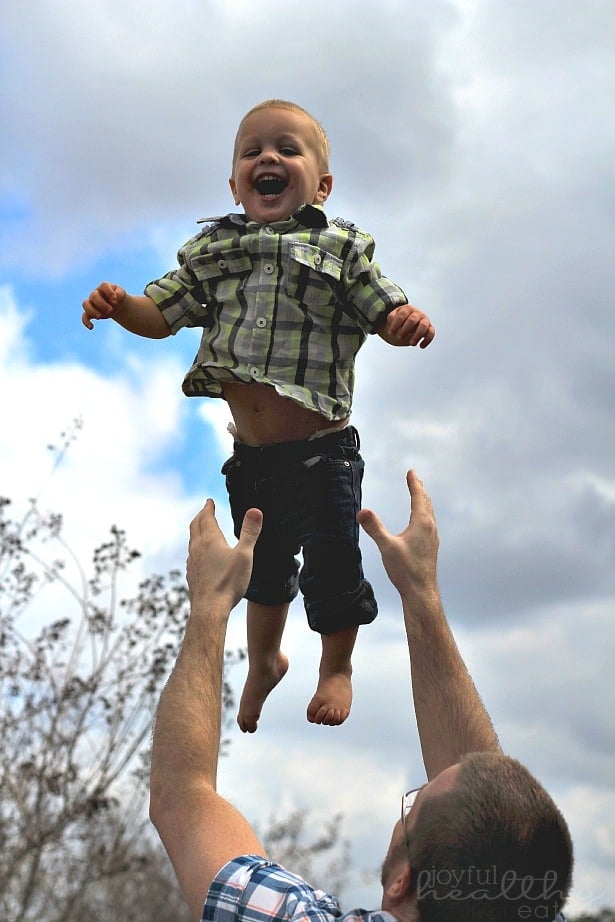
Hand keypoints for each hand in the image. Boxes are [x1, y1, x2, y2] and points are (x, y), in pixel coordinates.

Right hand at [81, 282, 126, 329]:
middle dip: (102, 304)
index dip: (109, 292)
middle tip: (111, 310)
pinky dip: (86, 322)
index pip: (104, 286)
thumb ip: (120, 294)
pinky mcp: (90, 312)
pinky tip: (91, 327)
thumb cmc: (118, 298)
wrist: (116, 305)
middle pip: (94, 296)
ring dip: (92, 311)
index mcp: (104, 287)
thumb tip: (115, 299)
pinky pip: (84, 316)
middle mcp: (96, 293)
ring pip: (85, 304)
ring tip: (99, 317)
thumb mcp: (122, 294)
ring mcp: (91, 302)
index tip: (115, 300)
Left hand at [187, 500, 262, 609]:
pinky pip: (192, 556)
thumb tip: (255, 510)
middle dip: (201, 516)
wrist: (209, 609)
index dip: (208, 507)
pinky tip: (200, 556)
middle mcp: (197, 548)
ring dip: (197, 532)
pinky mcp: (191, 575)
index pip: (206, 517)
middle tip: (205, 511)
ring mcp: (192, 562)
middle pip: (195, 526)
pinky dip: (196, 548)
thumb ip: (250, 532)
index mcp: (210, 539)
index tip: (209, 501)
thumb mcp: (245, 555)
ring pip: (192, 541)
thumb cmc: (228, 582)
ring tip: (202, 531)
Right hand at [358, 470, 438, 596]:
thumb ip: (375, 528)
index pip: (418, 497)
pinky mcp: (431, 547)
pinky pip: (429, 524)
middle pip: (426, 503)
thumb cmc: (406, 570)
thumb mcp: (387, 547)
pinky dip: (425, 514)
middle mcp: (430, 528)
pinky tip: (421, 523)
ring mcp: (432, 538)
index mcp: (422, 524)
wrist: (421, 592)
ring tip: (420, 496)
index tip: (411, 472)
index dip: (414, 483)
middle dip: (420, 490)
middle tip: (415, 479)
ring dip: (424, 502)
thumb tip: (362, 511)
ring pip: (429, 514)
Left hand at [381, 305, 434, 347]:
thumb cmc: (400, 320)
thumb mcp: (394, 317)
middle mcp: (418, 313)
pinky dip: (427, 340)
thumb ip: (392, 317)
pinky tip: (421, 346)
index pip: (402, 315)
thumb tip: (392, 320)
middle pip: (412, 320)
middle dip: (405, 330)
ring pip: (423, 326)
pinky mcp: (430, 328)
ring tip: (411, 344)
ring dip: (417, 335)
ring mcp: (425, 320)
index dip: (395, 324)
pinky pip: (432, 333)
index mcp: (408, 309)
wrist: (410, 320)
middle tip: (399, 338)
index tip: (390, 333)